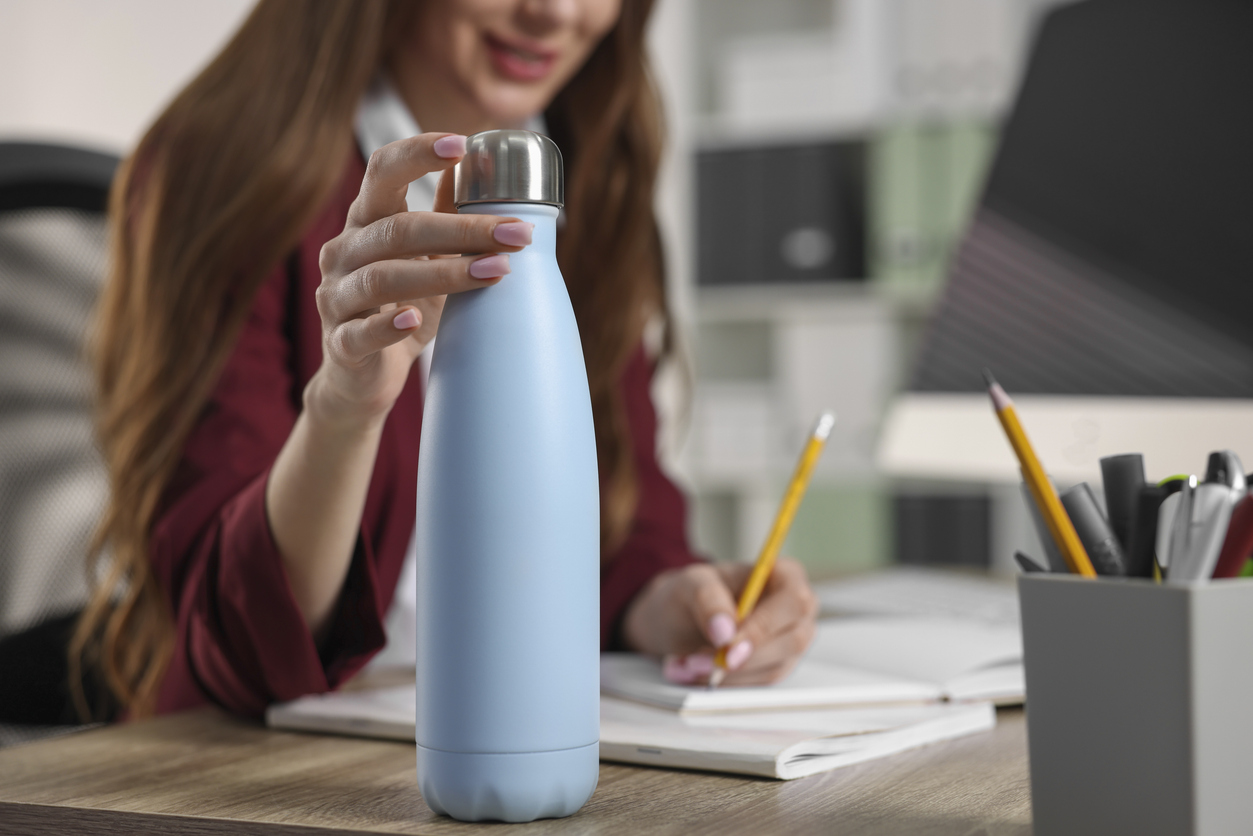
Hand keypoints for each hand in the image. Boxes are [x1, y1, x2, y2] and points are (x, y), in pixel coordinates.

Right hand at [308, 132, 534, 426]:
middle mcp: (343, 252)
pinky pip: (360, 332)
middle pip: (399, 229)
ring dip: (444, 274)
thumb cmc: (403, 308)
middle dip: (463, 229)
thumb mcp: (427, 257)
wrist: (364, 376)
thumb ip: (444, 212)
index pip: (382, 172)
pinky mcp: (340, 343)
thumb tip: (476, 161)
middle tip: (517, 234)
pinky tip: (415, 321)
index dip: (417, 153)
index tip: (463, 143)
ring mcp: (336, 298)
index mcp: (365, 222)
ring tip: (496, 271)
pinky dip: (387, 326)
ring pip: (383, 277)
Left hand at [620, 558, 818, 685]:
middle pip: (793, 640)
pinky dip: (726, 683)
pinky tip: (699, 672)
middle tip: (699, 661)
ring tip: (688, 664)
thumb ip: (708, 599)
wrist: (680, 619)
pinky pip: (759, 684)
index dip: (765, 626)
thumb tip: (726, 632)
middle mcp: (796, 611)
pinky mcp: (775, 667)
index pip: (794, 601)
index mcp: (786, 575)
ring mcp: (790, 642)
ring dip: (729, 674)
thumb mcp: (692, 583)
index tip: (729, 646)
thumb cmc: (693, 592)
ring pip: (774, 668)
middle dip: (744, 658)